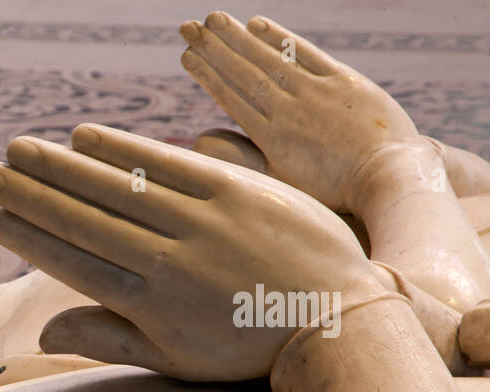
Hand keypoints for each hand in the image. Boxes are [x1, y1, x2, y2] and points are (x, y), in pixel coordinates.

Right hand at [0, 124, 384, 380]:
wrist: (336, 320)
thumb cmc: (246, 347)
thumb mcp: (174, 360)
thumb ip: (108, 341)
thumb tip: (42, 335)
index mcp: (149, 306)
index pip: (73, 263)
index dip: (30, 238)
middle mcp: (168, 261)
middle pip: (82, 219)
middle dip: (29, 194)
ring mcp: (202, 222)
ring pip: (114, 188)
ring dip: (60, 165)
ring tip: (19, 149)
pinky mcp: (236, 190)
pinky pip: (165, 164)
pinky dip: (121, 148)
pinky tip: (82, 135)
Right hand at [179, 11, 423, 212]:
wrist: (388, 177)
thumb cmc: (334, 190)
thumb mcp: (280, 184)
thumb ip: (243, 159)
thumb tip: (202, 139)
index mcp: (271, 138)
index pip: (231, 97)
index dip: (207, 74)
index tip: (186, 55)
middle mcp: (288, 110)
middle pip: (243, 73)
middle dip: (213, 48)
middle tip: (187, 27)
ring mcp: (316, 93)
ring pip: (268, 60)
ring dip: (237, 37)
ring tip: (212, 18)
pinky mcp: (344, 81)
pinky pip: (305, 53)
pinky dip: (279, 38)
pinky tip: (257, 24)